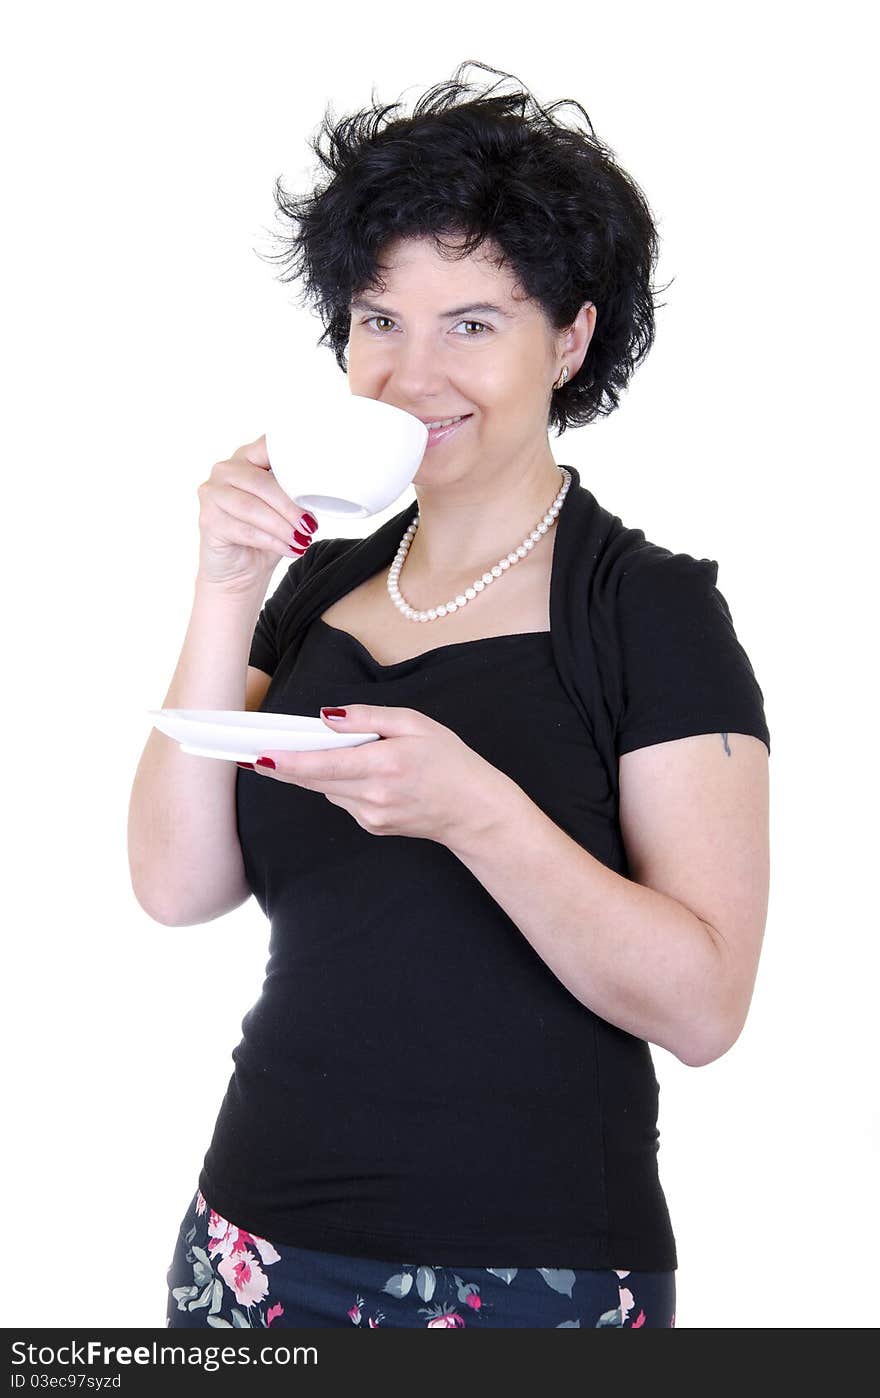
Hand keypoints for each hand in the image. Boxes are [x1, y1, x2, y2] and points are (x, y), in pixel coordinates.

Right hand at [196, 434, 318, 591]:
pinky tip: (290, 549)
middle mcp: (225, 469)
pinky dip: (272, 541)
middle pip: (262, 483)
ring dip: (282, 526)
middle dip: (291, 506)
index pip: (269, 445)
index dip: (292, 460)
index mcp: (247, 457)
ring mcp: (212, 493)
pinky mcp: (208, 520)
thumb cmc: (265, 535)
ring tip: (302, 540)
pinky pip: (245, 530)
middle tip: (311, 526)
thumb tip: (319, 492)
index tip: (315, 479)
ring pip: (253, 507)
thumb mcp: (286, 509)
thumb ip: (295, 492)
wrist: (239, 571)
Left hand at [247, 703, 510, 845]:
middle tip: (254, 753)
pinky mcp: (373, 827)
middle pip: (314, 780)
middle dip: (284, 766)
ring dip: (316, 772)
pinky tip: (355, 772)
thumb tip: (327, 718)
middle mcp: (374, 796)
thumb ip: (368, 717)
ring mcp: (372, 816)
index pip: (324, 764)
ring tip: (306, 752)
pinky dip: (341, 784)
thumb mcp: (415, 723)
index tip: (260, 756)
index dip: (288, 761)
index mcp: (384, 765)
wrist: (474, 810)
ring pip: (327, 790)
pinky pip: (344, 800)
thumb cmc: (450, 761)